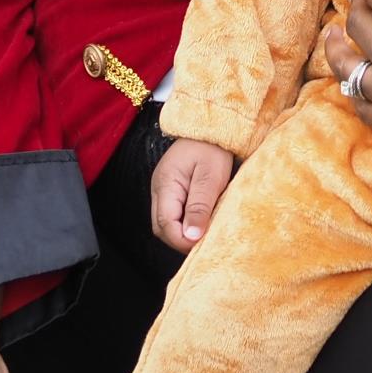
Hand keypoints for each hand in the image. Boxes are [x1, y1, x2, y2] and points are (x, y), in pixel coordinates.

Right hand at [150, 137, 234, 252]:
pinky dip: (186, 222)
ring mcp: (163, 189)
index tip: (203, 244)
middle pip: (161, 227)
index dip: (182, 240)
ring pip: (166, 222)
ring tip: (205, 232)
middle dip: (181, 240)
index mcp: (165, 184)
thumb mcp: (211, 177)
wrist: (212, 128)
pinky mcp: (172, 190)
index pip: (165, 224)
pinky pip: (173, 214)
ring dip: (183, 232)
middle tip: (205, 242)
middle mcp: (159, 189)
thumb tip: (191, 236)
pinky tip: (202, 221)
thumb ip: (200, 207)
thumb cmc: (212, 148)